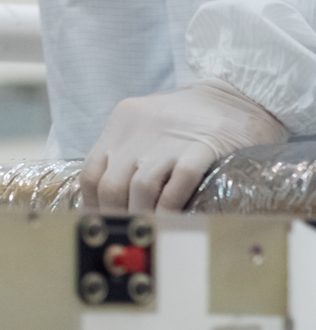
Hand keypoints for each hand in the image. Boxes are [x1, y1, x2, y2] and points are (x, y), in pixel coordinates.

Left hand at [80, 80, 287, 212]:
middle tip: (123, 234)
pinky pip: (180, 180)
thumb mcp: (147, 128)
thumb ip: (126, 155)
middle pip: (111, 184)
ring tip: (147, 232)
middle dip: (114, 215)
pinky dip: (172, 205)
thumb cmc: (191, 120)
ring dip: (142, 215)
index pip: (91, 171)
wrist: (238, 96)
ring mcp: (171, 138)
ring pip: (140, 186)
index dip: (91, 203)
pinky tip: (173, 220)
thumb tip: (108, 200)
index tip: (98, 222)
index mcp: (121, 123)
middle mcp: (139, 129)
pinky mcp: (204, 146)